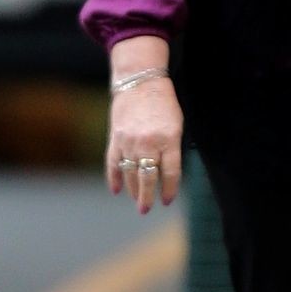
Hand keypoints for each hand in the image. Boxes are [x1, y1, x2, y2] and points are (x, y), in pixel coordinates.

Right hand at [106, 77, 183, 213]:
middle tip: (146, 209)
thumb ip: (172, 149)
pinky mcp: (116, 138)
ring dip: (133, 190)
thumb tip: (166, 174)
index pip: (170, 172)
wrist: (140, 82)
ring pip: (130, 173)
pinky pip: (113, 163)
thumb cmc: (163, 104)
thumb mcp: (176, 125)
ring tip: (137, 201)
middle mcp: (149, 143)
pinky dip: (114, 178)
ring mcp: (130, 141)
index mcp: (169, 139)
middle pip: (148, 177)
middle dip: (147, 197)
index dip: (169, 189)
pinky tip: (116, 190)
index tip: (167, 200)